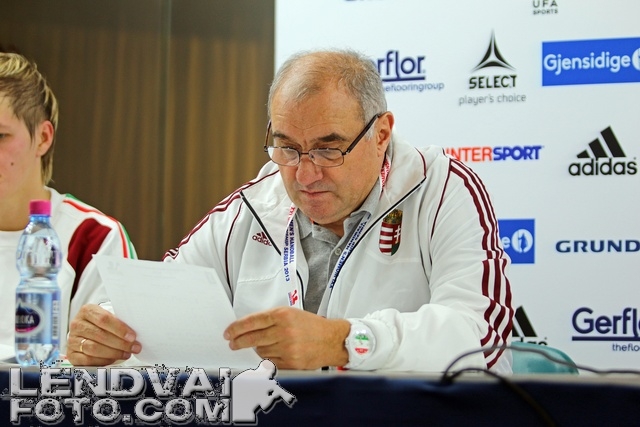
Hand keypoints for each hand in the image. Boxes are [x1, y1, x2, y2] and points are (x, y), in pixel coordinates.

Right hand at [67, 304, 140, 365]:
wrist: (87, 331)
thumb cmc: (104, 324)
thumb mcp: (110, 316)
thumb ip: (120, 320)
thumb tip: (136, 331)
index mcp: (87, 310)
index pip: (104, 319)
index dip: (120, 328)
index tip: (132, 336)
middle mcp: (77, 324)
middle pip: (99, 335)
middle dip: (120, 343)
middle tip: (134, 347)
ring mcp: (72, 340)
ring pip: (93, 348)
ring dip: (113, 353)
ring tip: (127, 353)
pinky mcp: (71, 354)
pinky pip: (87, 360)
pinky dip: (102, 361)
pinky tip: (114, 359)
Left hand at [223, 307, 349, 369]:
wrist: (332, 340)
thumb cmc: (312, 325)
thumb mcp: (292, 313)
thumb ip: (271, 319)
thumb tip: (248, 328)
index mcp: (283, 315)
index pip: (251, 322)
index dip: (236, 328)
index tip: (228, 332)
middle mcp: (284, 331)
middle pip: (252, 338)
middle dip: (238, 342)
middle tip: (232, 343)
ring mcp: (287, 348)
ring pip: (260, 351)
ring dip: (256, 349)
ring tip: (261, 346)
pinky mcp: (291, 363)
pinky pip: (270, 362)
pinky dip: (267, 359)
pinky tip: (270, 354)